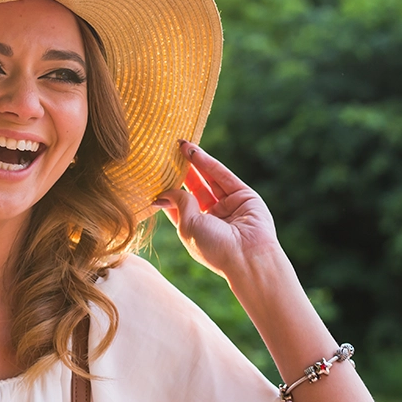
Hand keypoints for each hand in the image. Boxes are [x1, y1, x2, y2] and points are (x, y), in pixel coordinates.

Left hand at [153, 141, 281, 281]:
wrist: (247, 257)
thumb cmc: (214, 247)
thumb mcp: (188, 225)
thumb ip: (179, 202)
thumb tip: (165, 190)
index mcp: (196, 229)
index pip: (179, 205)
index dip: (168, 188)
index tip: (154, 172)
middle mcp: (212, 217)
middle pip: (194, 189)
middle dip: (181, 171)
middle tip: (167, 152)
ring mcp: (229, 206)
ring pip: (209, 179)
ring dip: (194, 162)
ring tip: (179, 144)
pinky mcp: (244, 196)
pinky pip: (223, 176)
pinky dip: (208, 163)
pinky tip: (194, 152)